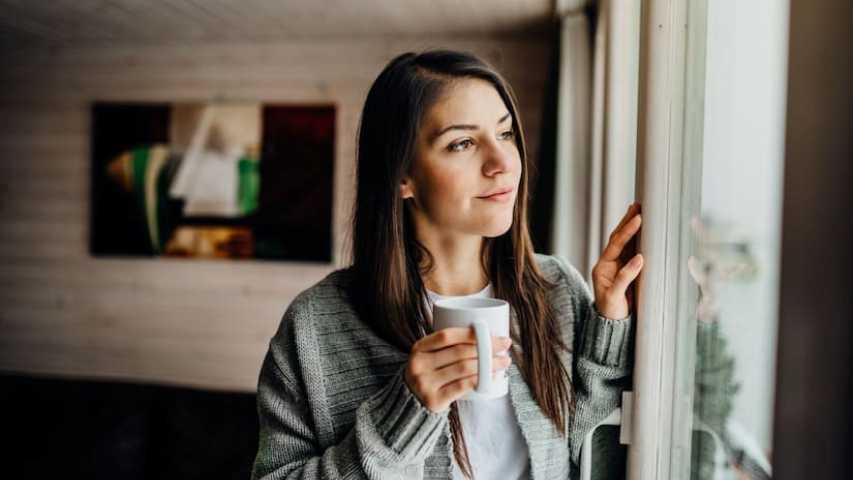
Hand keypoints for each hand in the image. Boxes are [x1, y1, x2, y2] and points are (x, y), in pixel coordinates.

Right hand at [405, 328, 511, 412]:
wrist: (410, 402)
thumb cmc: (429, 373)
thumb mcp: (428, 355)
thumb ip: (445, 344)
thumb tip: (485, 332)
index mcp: (418, 348)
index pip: (446, 336)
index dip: (471, 333)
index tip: (492, 332)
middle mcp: (419, 365)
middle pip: (459, 352)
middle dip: (487, 347)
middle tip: (505, 346)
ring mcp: (425, 383)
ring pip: (464, 369)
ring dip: (489, 364)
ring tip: (504, 362)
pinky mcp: (434, 400)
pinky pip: (463, 386)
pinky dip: (481, 380)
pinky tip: (493, 377)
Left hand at [591, 202, 643, 319]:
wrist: (611, 324)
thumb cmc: (611, 311)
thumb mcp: (616, 296)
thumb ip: (625, 278)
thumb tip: (639, 259)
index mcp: (602, 267)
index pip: (616, 244)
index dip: (627, 231)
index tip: (638, 219)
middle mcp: (608, 263)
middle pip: (617, 238)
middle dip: (627, 221)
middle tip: (637, 205)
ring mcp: (617, 265)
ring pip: (624, 242)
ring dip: (631, 226)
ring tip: (638, 210)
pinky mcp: (625, 269)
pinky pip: (631, 250)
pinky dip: (637, 238)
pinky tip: (642, 229)